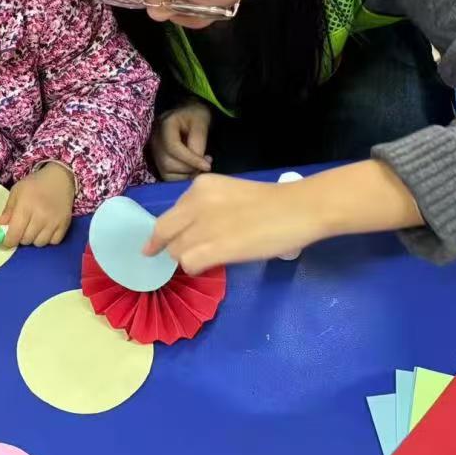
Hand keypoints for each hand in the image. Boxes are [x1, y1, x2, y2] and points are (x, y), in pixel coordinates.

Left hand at [0, 162, 74, 246]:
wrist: (60, 178)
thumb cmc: (35, 184)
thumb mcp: (17, 191)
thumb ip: (8, 209)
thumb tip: (1, 224)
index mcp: (25, 206)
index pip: (14, 234)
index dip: (8, 241)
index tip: (7, 239)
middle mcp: (40, 216)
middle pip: (26, 240)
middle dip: (21, 237)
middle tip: (22, 228)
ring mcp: (54, 221)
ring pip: (39, 243)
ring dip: (35, 238)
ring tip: (35, 228)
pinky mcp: (65, 224)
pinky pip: (54, 242)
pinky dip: (49, 238)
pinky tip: (47, 228)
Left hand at [143, 162, 423, 274]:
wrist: (298, 209)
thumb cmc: (273, 202)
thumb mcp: (231, 193)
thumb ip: (208, 208)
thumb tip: (193, 232)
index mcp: (200, 186)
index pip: (171, 213)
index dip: (166, 231)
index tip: (157, 244)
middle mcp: (195, 202)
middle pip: (165, 232)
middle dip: (166, 247)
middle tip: (168, 259)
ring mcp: (202, 226)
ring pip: (176, 251)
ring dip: (187, 258)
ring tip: (208, 259)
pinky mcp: (213, 248)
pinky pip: (189, 264)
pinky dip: (195, 268)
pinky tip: (211, 265)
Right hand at [151, 100, 212, 179]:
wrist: (187, 114)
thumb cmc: (195, 116)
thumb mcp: (201, 122)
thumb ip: (198, 142)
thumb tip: (198, 165)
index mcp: (165, 124)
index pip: (173, 147)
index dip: (190, 159)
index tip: (207, 166)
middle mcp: (154, 139)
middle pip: (168, 162)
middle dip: (189, 168)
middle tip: (206, 164)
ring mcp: (154, 151)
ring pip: (166, 172)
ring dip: (186, 174)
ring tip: (200, 166)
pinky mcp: (157, 161)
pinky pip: (167, 176)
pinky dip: (181, 178)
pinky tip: (192, 170)